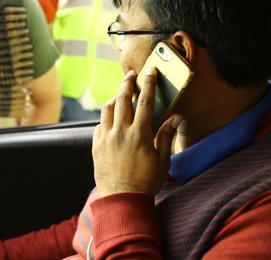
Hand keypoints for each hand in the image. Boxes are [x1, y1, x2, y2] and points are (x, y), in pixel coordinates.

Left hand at [93, 69, 181, 196]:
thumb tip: (174, 118)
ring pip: (107, 109)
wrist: (121, 199)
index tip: (150, 72)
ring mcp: (106, 138)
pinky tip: (111, 117)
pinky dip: (106, 116)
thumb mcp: (162, 161)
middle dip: (127, 83)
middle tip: (131, 75)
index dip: (148, 84)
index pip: (144, 101)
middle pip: (122, 99)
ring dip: (114, 98)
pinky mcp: (96, 145)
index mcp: (140, 134)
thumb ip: (166, 136)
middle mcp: (121, 132)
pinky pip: (99, 124)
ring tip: (119, 94)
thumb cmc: (146, 182)